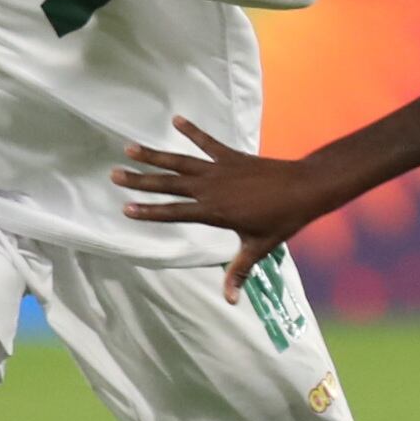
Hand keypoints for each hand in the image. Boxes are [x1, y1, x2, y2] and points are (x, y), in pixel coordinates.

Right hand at [114, 117, 337, 298]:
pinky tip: (176, 119)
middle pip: (169, 184)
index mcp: (214, 212)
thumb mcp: (259, 248)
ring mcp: (221, 170)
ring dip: (155, 155)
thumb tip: (231, 301)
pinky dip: (192, 131)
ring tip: (130, 147)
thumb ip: (239, 272)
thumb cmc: (282, 221)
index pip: (174, 213)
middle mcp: (212, 188)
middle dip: (140, 180)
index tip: (125, 209)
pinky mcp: (232, 157)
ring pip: (180, 161)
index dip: (149, 212)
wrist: (305, 189)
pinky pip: (208, 142)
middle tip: (115, 174)